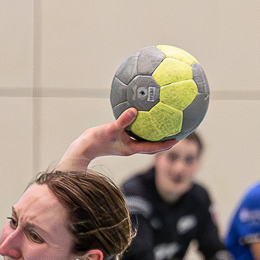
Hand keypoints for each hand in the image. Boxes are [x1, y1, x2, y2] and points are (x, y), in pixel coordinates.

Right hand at [55, 112, 180, 170]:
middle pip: (152, 146)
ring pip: (143, 140)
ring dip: (153, 135)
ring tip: (163, 125)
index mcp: (131, 148)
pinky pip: (134, 133)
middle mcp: (130, 147)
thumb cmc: (94, 141)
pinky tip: (141, 117)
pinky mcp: (119, 140)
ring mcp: (124, 144)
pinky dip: (141, 128)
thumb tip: (135, 110)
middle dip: (164, 140)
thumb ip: (123, 121)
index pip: (153, 148)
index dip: (166, 145)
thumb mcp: (109, 129)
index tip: (178, 139)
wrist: (81, 149)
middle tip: (176, 132)